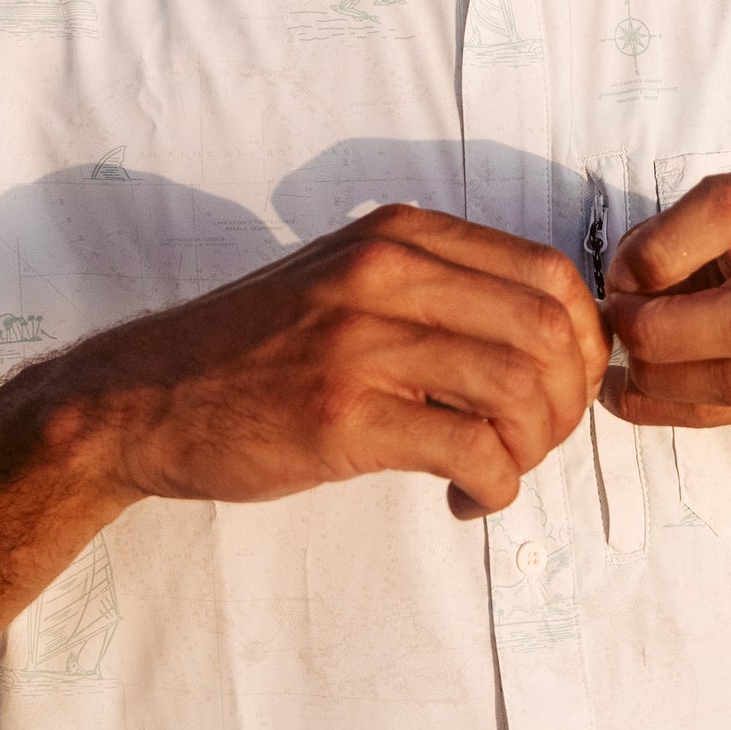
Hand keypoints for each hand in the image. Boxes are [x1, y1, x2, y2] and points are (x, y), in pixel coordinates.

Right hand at [90, 205, 609, 519]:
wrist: (148, 395)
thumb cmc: (258, 348)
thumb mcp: (350, 279)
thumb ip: (438, 287)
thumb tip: (553, 338)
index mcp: (399, 232)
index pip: (547, 271)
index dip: (583, 338)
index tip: (567, 386)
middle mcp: (387, 270)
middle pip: (548, 329)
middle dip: (567, 401)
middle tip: (537, 440)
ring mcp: (363, 339)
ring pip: (520, 389)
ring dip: (534, 448)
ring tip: (499, 469)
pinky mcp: (344, 413)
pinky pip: (473, 448)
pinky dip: (494, 485)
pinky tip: (465, 497)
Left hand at [601, 167, 730, 428]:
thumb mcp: (705, 213)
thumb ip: (658, 239)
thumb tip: (620, 289)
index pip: (723, 214)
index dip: (657, 251)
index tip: (623, 273)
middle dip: (656, 330)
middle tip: (620, 321)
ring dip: (659, 378)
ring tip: (628, 359)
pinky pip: (724, 413)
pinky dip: (660, 408)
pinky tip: (627, 391)